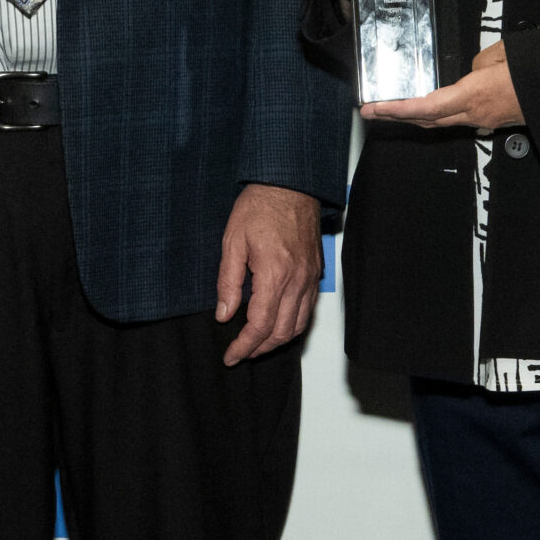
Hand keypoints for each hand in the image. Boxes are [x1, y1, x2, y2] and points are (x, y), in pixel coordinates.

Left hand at [215, 184, 321, 366]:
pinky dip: (293, 324)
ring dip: (278, 340)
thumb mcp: (232, 241)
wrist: (290, 183)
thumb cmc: (260, 206)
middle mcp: (297, 280)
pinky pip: (308, 309)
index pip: (260, 326)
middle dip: (260, 349)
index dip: (244, 346)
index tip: (231, 355)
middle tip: (241, 353)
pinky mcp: (315, 272)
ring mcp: (310, 277)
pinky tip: (277, 323)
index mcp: (274, 274)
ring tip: (257, 343)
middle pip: (281, 332)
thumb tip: (224, 314)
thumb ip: (228, 282)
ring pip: (298, 325)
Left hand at [363, 40, 522, 130]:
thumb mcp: (502, 53)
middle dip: (397, 116)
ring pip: (441, 122)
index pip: (426, 106)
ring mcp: (485, 121)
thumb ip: (479, 62)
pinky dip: (437, 115)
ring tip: (393, 109)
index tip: (374, 108)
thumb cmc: (536, 69)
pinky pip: (458, 119)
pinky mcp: (494, 121)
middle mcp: (475, 114)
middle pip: (427, 120)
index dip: (397, 109)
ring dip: (415, 117)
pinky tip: (428, 109)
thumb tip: (471, 71)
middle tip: (372, 111)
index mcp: (474, 95)